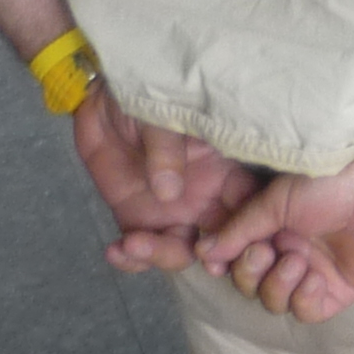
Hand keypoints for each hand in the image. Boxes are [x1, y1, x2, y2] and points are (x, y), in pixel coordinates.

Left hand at [70, 88, 259, 273]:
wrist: (104, 99)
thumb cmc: (147, 93)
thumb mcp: (162, 114)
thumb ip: (167, 149)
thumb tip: (170, 193)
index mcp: (225, 170)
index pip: (249, 208)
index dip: (247, 232)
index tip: (229, 245)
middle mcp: (205, 196)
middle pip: (221, 240)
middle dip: (210, 258)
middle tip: (183, 253)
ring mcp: (171, 211)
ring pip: (181, 250)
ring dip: (160, 256)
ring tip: (132, 243)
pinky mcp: (138, 218)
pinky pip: (140, 250)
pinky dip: (131, 260)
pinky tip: (114, 250)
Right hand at [195, 150, 353, 323]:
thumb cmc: (334, 182)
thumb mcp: (277, 200)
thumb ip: (240, 228)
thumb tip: (204, 251)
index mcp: (272, 227)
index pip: (235, 257)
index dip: (223, 262)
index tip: (216, 261)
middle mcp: (289, 250)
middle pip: (250, 283)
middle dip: (250, 273)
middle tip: (266, 252)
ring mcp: (313, 272)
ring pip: (274, 301)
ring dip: (277, 285)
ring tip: (298, 261)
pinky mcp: (338, 291)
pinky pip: (306, 311)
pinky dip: (303, 299)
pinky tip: (315, 278)